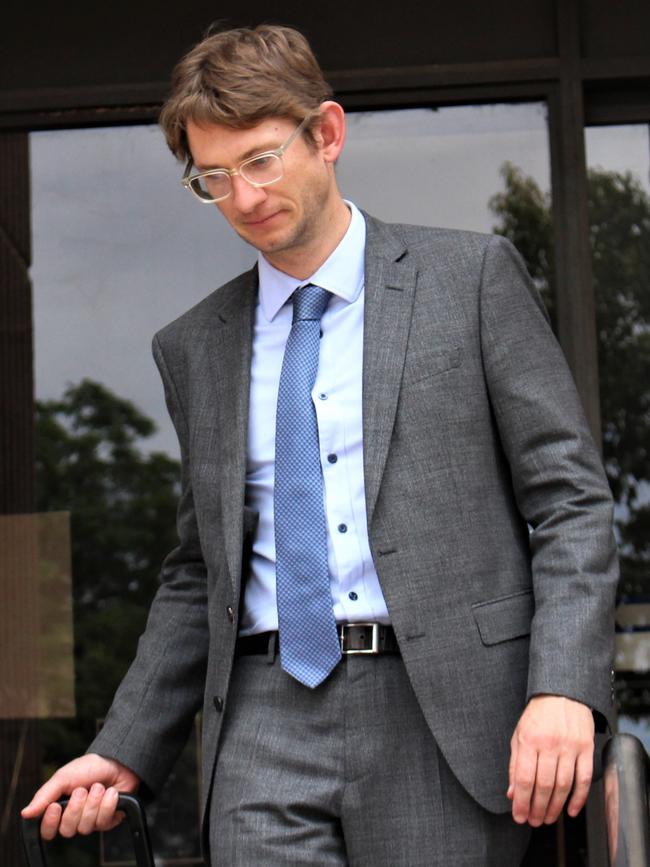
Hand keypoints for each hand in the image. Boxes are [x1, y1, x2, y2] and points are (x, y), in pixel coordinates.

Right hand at [21, 754, 139, 839]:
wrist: (117, 761)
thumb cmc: (89, 767)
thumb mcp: (63, 777)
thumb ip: (44, 795)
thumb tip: (25, 813)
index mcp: (60, 809)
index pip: (48, 831)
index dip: (50, 823)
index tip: (55, 806)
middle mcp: (75, 818)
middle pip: (67, 831)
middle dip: (76, 808)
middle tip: (82, 790)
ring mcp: (91, 821)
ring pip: (86, 828)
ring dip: (93, 803)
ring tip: (98, 787)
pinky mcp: (108, 821)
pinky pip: (104, 822)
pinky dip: (108, 804)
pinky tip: (111, 792)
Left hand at [508, 695, 593, 825]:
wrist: (562, 694)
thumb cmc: (538, 715)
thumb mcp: (519, 735)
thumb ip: (514, 764)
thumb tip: (512, 792)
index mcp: (529, 740)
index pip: (524, 778)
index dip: (521, 801)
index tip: (519, 815)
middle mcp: (549, 744)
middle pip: (543, 785)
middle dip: (537, 808)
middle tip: (534, 821)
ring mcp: (570, 746)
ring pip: (563, 785)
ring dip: (555, 807)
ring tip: (548, 818)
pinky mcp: (586, 748)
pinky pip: (584, 778)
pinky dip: (579, 798)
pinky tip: (571, 810)